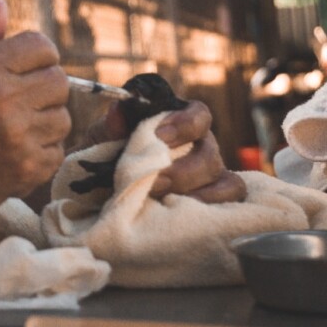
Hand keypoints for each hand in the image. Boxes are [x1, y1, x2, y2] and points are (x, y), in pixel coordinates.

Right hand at [0, 0, 71, 224]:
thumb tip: (1, 2)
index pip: (42, 46)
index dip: (34, 57)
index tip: (20, 72)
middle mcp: (3, 99)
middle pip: (59, 80)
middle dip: (42, 89)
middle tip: (15, 104)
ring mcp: (18, 137)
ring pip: (62, 118)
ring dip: (43, 123)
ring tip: (9, 131)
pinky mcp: (26, 169)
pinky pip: (56, 151)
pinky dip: (39, 154)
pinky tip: (9, 154)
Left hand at [75, 98, 246, 203]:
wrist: (98, 194)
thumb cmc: (106, 160)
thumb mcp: (100, 141)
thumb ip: (109, 126)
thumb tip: (117, 111)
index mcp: (178, 124)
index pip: (198, 114)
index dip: (185, 124)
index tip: (160, 136)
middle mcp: (200, 147)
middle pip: (209, 155)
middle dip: (182, 170)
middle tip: (155, 181)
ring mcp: (209, 176)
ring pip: (224, 181)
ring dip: (196, 192)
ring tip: (166, 201)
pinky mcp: (211, 201)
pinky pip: (229, 203)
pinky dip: (212, 208)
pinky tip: (184, 214)